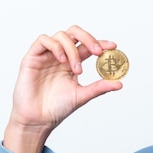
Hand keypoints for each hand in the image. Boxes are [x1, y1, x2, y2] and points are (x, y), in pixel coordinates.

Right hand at [4, 25, 121, 152]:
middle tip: (98, 52)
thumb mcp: (82, 95)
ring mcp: (46, 55)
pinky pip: (43, 40)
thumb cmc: (57, 108)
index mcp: (72, 63)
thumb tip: (119, 84)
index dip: (100, 43)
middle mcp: (60, 56)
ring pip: (61, 36)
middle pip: (74, 33)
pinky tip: (62, 60)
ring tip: (77, 69)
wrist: (38, 119)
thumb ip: (99, 87)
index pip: (87, 46)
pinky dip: (56, 46)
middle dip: (88, 38)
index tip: (113, 47)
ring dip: (73, 49)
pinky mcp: (32, 57)